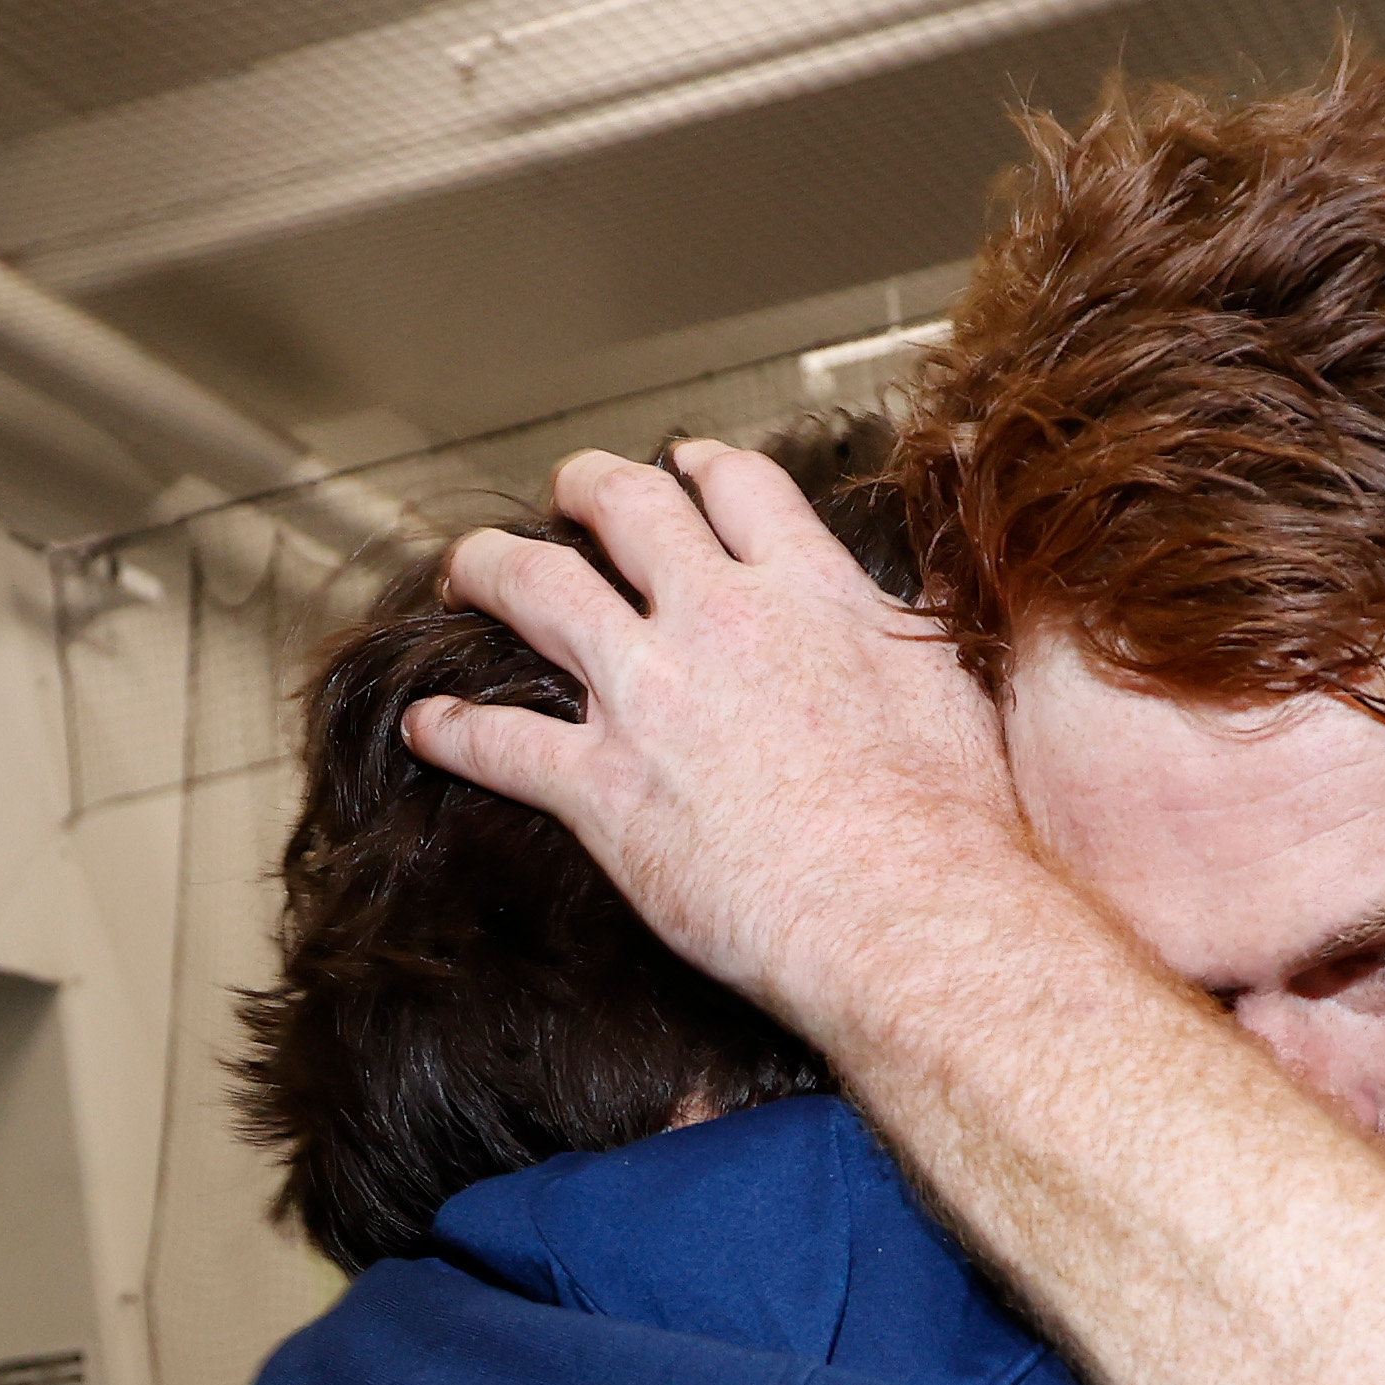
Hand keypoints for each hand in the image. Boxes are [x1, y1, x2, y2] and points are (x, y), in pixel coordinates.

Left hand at [406, 444, 1030, 1050]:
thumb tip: (927, 598)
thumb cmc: (952, 830)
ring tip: (466, 570)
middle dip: (586, 492)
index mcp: (810, 592)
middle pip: (627, 512)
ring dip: (490, 571)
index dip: (700, 471)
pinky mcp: (605, 788)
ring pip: (540, 594)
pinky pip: (504, 744)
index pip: (739, 491)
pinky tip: (428, 727)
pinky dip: (455, 731)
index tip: (685, 469)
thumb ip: (918, 630)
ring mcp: (651, 698)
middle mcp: (719, 620)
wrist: (911, 915)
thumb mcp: (955, 691)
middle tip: (569, 496)